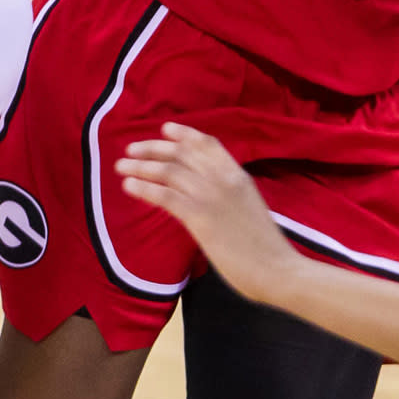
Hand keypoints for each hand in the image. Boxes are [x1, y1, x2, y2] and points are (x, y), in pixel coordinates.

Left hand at [116, 122, 302, 303]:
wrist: (278, 269)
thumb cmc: (263, 247)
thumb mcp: (247, 208)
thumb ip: (226, 194)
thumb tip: (199, 191)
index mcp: (238, 176)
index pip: (209, 145)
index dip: (184, 134)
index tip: (165, 129)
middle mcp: (224, 179)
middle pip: (182, 153)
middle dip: (153, 148)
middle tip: (130, 149)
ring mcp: (212, 196)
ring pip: (169, 171)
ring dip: (140, 166)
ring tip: (120, 167)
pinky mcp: (201, 217)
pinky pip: (166, 195)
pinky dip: (144, 188)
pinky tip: (129, 186)